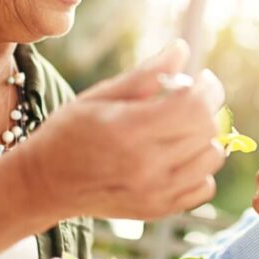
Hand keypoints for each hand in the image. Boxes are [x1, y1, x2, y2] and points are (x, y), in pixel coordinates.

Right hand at [18, 40, 226, 220]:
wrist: (46, 183)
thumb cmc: (69, 132)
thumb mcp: (101, 96)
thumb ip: (145, 75)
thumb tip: (182, 48)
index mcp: (129, 130)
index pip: (194, 107)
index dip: (207, 88)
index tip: (202, 79)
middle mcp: (147, 166)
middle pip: (207, 130)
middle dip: (207, 107)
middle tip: (190, 99)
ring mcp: (156, 193)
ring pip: (212, 159)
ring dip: (205, 138)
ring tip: (183, 128)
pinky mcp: (159, 210)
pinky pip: (204, 187)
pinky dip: (200, 169)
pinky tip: (179, 157)